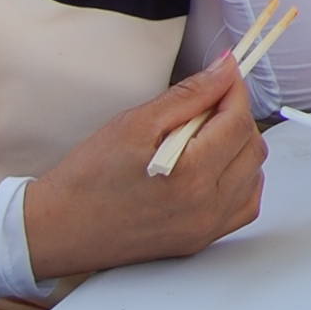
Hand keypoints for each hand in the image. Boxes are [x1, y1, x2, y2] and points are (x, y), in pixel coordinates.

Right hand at [20, 54, 265, 280]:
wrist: (57, 230)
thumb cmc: (86, 179)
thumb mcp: (135, 123)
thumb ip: (189, 95)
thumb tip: (226, 69)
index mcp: (190, 175)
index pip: (238, 120)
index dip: (234, 90)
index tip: (225, 74)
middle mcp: (206, 207)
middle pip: (251, 146)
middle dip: (236, 116)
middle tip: (206, 105)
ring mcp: (206, 228)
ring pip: (253, 173)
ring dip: (239, 147)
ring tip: (203, 137)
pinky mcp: (201, 240)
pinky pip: (244, 204)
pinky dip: (240, 179)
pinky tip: (213, 166)